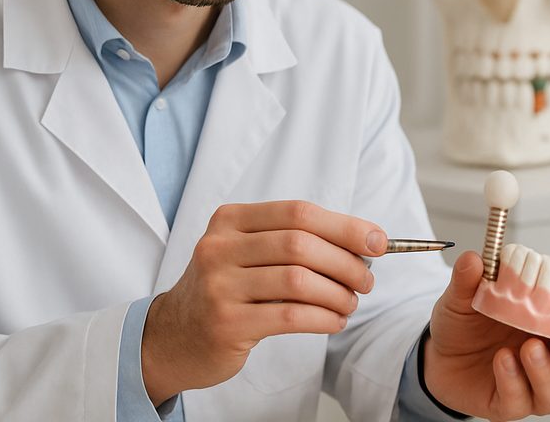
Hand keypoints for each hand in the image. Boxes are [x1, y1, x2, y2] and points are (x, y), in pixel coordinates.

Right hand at [140, 201, 386, 404]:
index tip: (378, 242)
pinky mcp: (226, 323)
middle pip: (301, 244)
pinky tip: (334, 321)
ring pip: (299, 281)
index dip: (344, 226)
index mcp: (230, 220)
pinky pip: (290, 316)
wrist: (172, 337)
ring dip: (338, 294)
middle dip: (345, 262)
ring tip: (350, 303)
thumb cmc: (226, 290)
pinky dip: (323, 318)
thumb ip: (293, 240)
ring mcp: (219, 286)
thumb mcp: (247, 252)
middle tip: (365, 281)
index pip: (298, 213)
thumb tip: (365, 241)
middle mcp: (220, 247)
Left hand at [422, 251, 549, 419]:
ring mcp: (529, 387)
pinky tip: (503, 360)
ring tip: (529, 348)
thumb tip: (474, 259)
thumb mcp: (465, 295)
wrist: (436, 353)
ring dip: (547, 373)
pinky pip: (519, 403)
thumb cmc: (466, 324)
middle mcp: (548, 363)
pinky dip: (514, 382)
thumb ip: (470, 279)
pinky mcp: (507, 405)